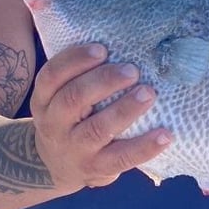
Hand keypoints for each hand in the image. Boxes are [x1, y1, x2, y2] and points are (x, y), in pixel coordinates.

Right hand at [29, 43, 170, 192]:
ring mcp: (74, 149)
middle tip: (132, 69)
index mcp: (44, 99)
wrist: (56, 165)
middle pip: (73, 99)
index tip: (101, 48)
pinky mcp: (95, 169)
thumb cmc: (69, 117)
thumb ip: (78, 73)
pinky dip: (144, 147)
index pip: (52, 76)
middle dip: (104, 81)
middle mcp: (53, 124)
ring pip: (97, 129)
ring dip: (124, 109)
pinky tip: (165, 135)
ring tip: (148, 93)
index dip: (75, 60)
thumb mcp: (58, 96)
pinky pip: (121, 159)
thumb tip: (120, 39)